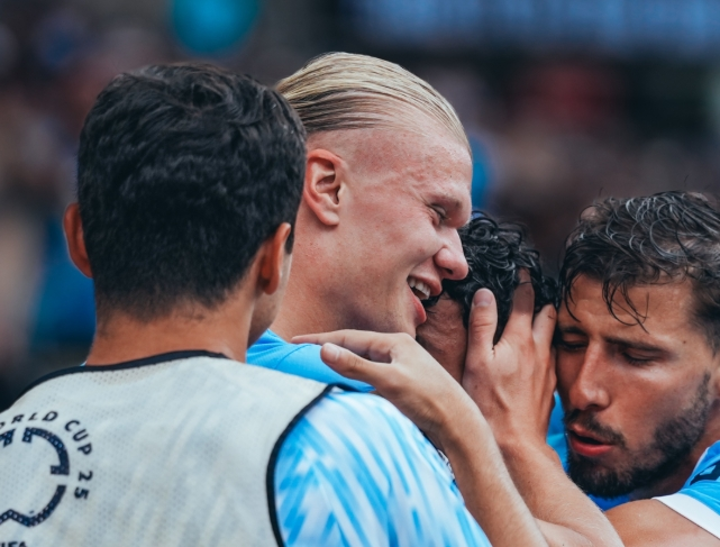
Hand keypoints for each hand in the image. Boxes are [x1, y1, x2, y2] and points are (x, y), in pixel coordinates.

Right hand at [292, 330, 480, 449]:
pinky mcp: (401, 386)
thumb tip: (324, 349)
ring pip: (362, 364)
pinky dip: (352, 381)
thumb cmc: (429, 400)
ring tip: (315, 371)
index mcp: (394, 342)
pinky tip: (343, 389)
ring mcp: (399, 369)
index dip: (320, 340)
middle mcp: (396, 352)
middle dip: (327, 351)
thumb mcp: (389, 381)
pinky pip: (369, 379)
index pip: (348, 337)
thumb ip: (355, 366)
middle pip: (354, 348)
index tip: (294, 343)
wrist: (459, 425)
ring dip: (339, 367)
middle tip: (299, 356)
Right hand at [462, 274, 556, 448]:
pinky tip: (535, 353)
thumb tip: (485, 294)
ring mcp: (548, 368)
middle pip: (548, 313)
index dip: (524, 282)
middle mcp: (540, 349)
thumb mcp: (477, 360)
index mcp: (520, 339)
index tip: (521, 271)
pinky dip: (545, 345)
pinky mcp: (550, 385)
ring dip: (546, 322)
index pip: (527, 300)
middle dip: (542, 299)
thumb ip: (482, 324)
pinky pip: (552, 356)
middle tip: (532, 291)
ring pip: (553, 334)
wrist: (515, 442)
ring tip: (535, 317)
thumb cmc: (490, 402)